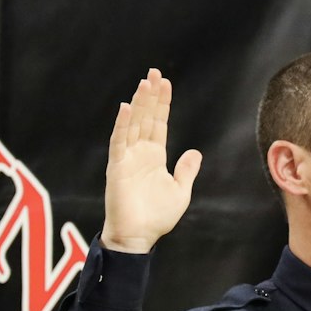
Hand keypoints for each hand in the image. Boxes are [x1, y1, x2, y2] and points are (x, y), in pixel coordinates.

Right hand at [100, 69, 201, 253]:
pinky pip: (119, 142)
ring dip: (138, 104)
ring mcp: (127, 158)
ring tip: (144, 83)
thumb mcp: (180, 191)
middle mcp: (140, 152)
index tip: (165, 82)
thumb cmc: (157, 218)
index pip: (158, 123)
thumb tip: (194, 150)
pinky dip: (122, 125)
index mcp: (155, 156)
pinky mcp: (116, 167)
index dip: (162, 103)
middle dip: (150, 95)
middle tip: (154, 72)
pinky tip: (126, 108)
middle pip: (146, 118)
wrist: (138, 238)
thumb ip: (186, 170)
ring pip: (133, 124)